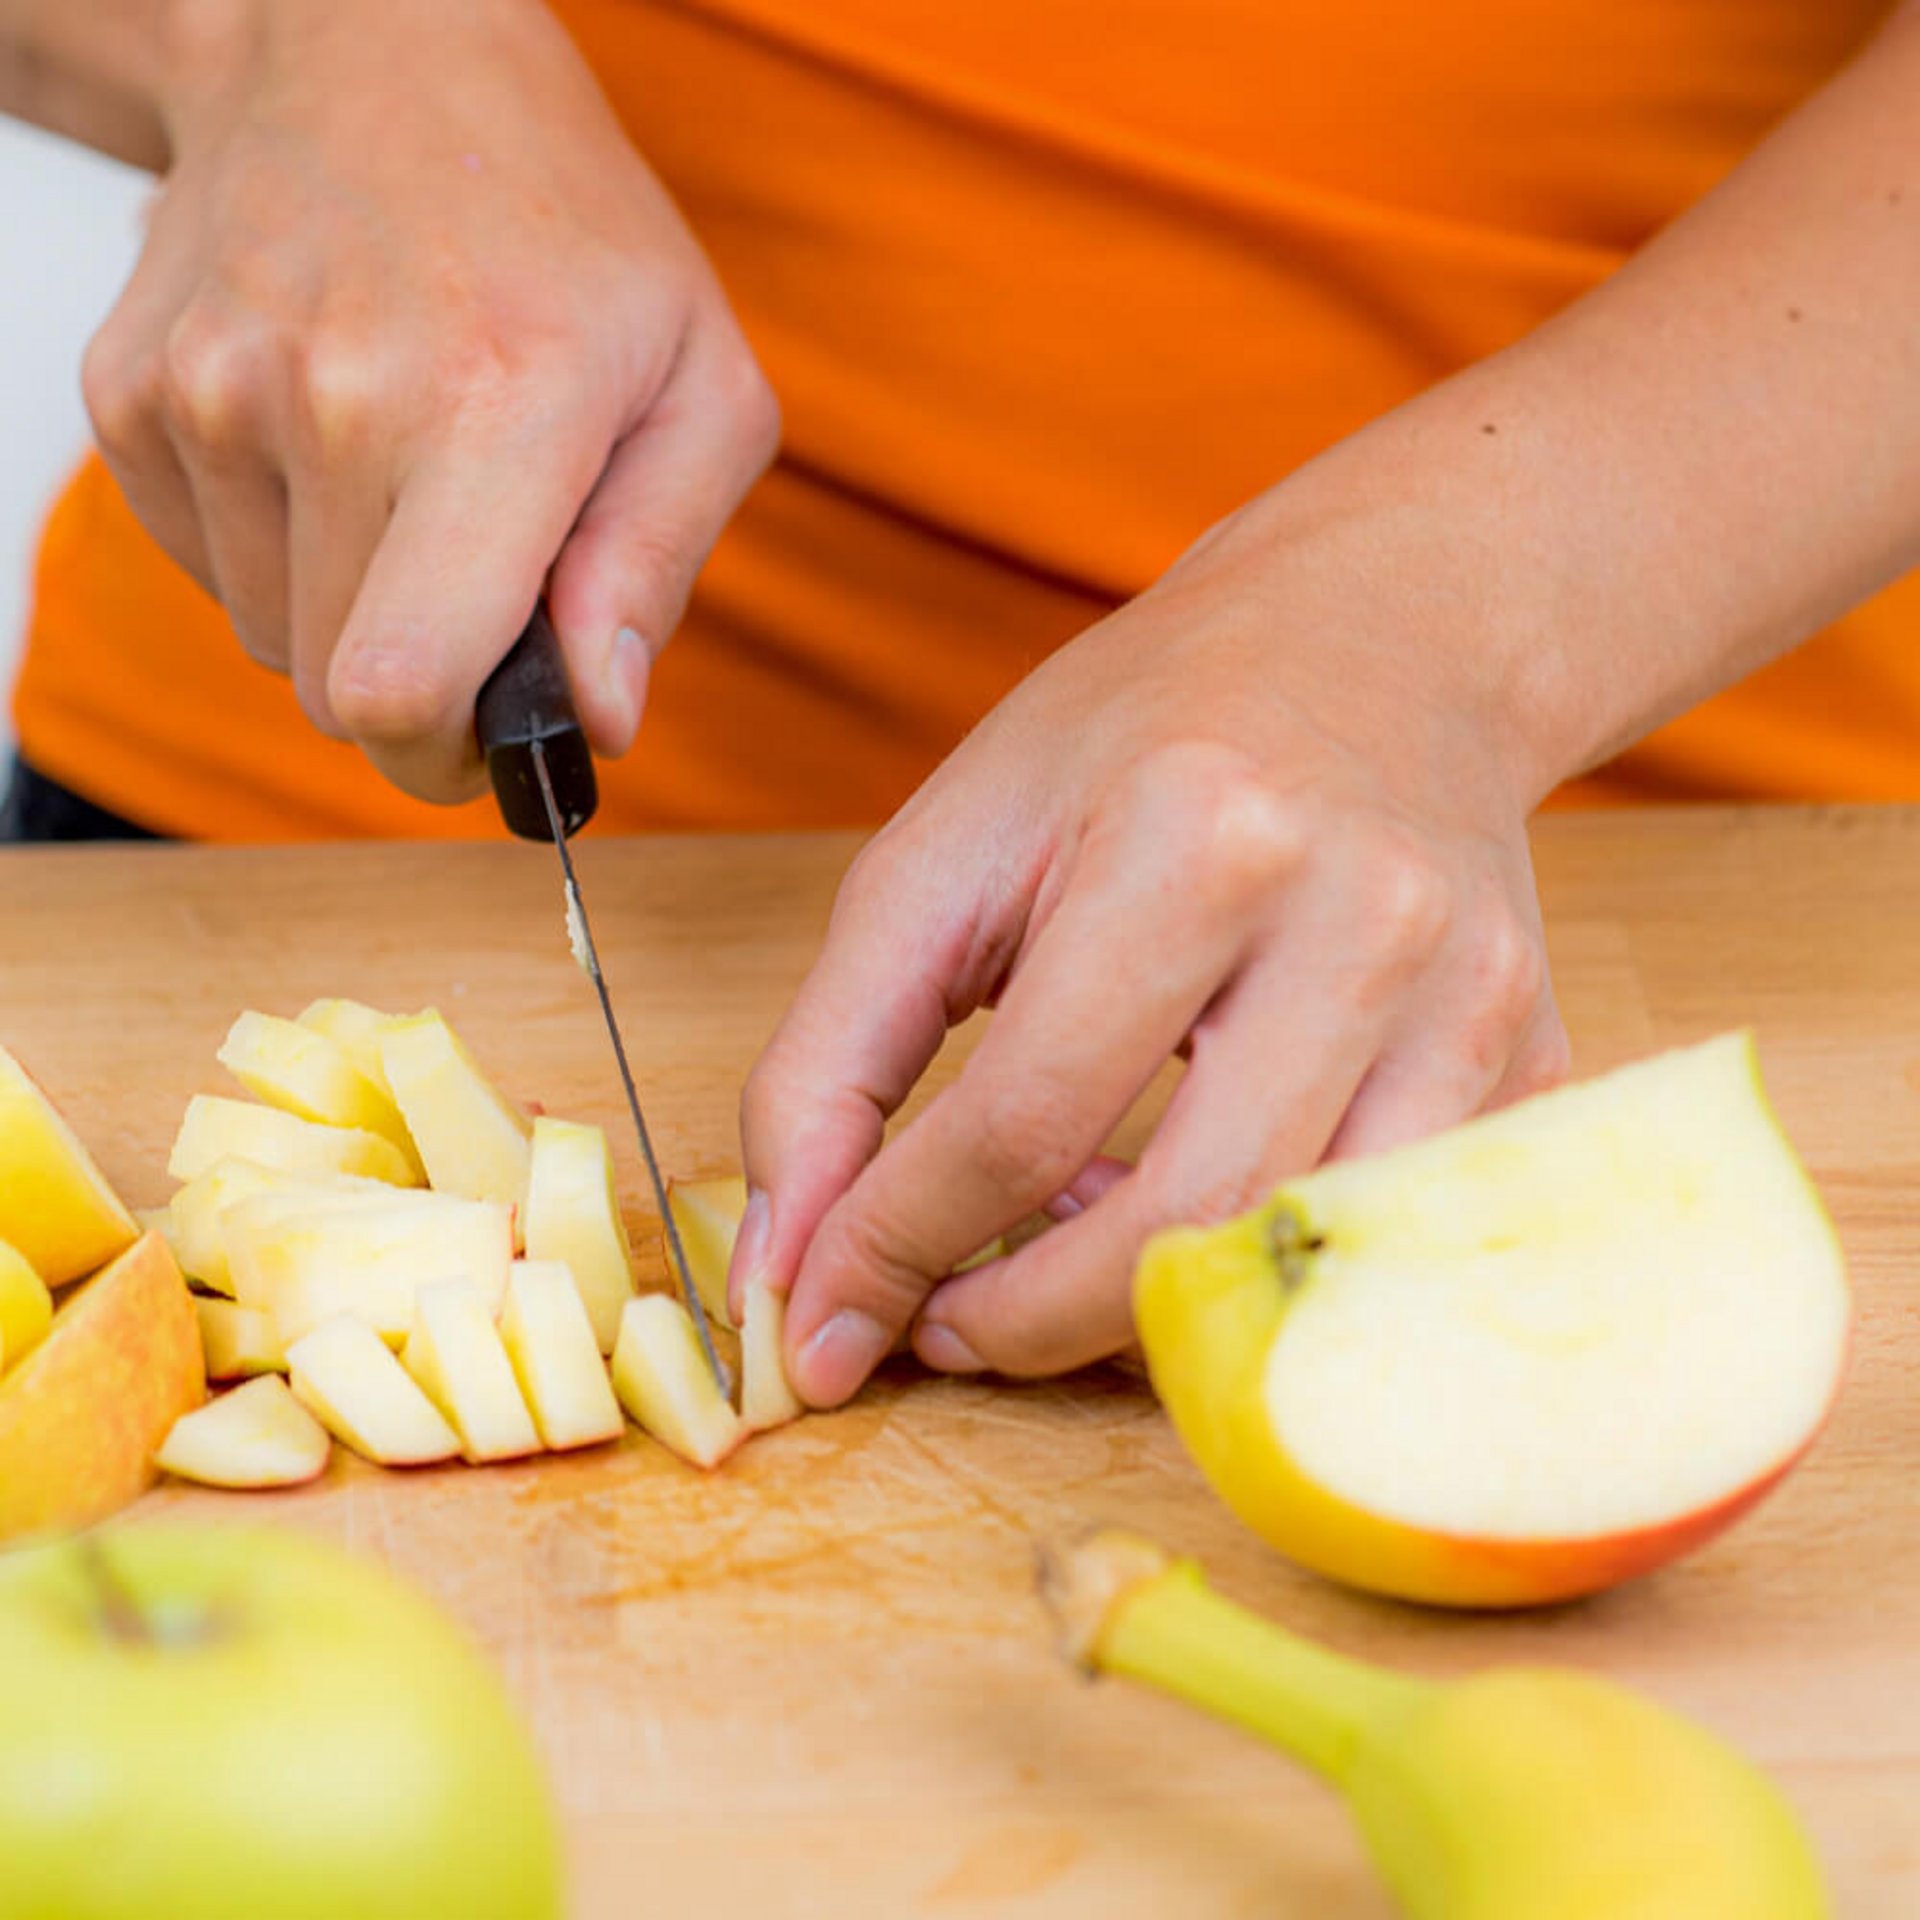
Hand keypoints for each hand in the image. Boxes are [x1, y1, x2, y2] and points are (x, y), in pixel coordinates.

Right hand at [80, 0, 776, 797]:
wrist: (371, 51)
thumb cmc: (570, 235)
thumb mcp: (700, 385)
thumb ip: (658, 565)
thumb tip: (598, 719)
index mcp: (491, 409)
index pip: (398, 687)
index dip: (446, 759)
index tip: (493, 737)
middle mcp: (327, 401)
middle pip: (336, 695)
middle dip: (421, 692)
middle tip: (481, 600)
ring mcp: (206, 391)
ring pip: (269, 643)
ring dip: (351, 614)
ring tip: (412, 488)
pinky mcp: (129, 393)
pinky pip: (211, 569)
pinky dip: (280, 551)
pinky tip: (333, 448)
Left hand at [731, 487, 1571, 1406]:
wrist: (1383, 642)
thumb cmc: (1141, 739)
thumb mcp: (950, 848)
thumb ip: (836, 1053)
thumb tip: (798, 1268)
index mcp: (1196, 840)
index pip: (1023, 1120)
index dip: (898, 1246)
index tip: (832, 1315)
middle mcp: (1362, 920)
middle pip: (1178, 1222)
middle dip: (1023, 1321)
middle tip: (939, 1318)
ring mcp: (1474, 1000)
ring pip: (1285, 1254)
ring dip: (1136, 1305)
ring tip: (1052, 1240)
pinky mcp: (1531, 1055)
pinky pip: (1371, 1238)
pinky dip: (1248, 1260)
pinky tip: (1176, 1194)